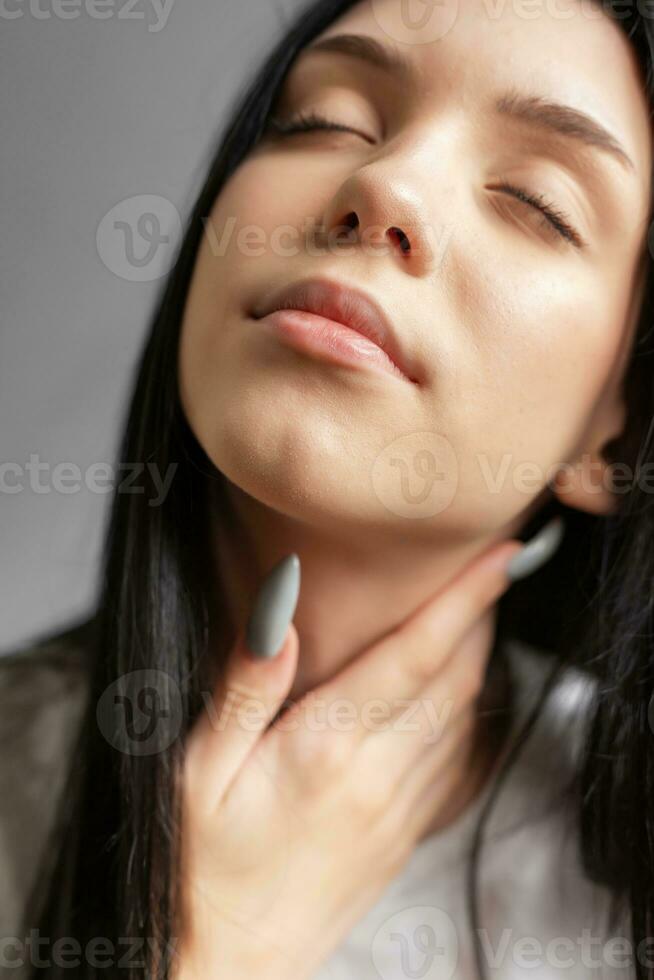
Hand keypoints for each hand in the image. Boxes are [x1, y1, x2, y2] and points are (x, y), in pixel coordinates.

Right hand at [174, 539, 523, 979]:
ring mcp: (399, 809)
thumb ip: (244, 689)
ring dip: (479, 660)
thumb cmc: (203, 864)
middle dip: (483, 616)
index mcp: (326, 747)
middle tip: (496, 568)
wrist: (231, 961)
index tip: (501, 558)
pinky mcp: (404, 833)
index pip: (413, 656)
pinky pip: (456, 762)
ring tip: (479, 613)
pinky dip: (467, 714)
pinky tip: (458, 694)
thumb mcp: (198, 771)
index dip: (463, 599)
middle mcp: (377, 775)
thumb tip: (280, 612)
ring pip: (463, 718)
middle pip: (454, 679)